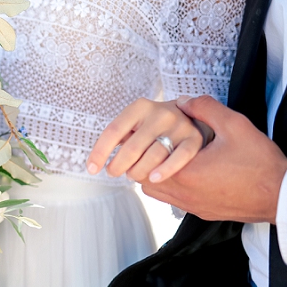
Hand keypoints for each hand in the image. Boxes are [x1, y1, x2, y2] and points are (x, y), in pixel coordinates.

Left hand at [86, 98, 205, 182]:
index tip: (92, 169)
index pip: (113, 131)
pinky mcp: (194, 139)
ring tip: (131, 175)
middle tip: (113, 173)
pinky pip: (179, 158)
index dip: (100, 152)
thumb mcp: (135, 123)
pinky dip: (165, 171)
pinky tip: (153, 179)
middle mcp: (160, 113)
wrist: (193, 116)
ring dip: (138, 171)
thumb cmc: (153, 126)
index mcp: (139, 107)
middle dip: (118, 165)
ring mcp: (179, 126)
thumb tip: (96, 162)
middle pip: (132, 148)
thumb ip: (120, 137)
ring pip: (153, 156)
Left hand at [139, 95, 286, 222]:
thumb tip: (184, 102)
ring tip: (162, 157)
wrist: (280, 195)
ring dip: (155, 174)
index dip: (140, 146)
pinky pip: (172, 200)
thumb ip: (206, 109)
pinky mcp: (200, 211)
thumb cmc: (260, 165)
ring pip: (156, 191)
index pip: (145, 161)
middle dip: (143, 160)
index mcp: (185, 172)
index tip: (138, 136)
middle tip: (147, 144)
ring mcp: (190, 205)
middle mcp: (183, 193)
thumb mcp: (234, 126)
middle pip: (144, 178)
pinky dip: (169, 185)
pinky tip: (180, 171)